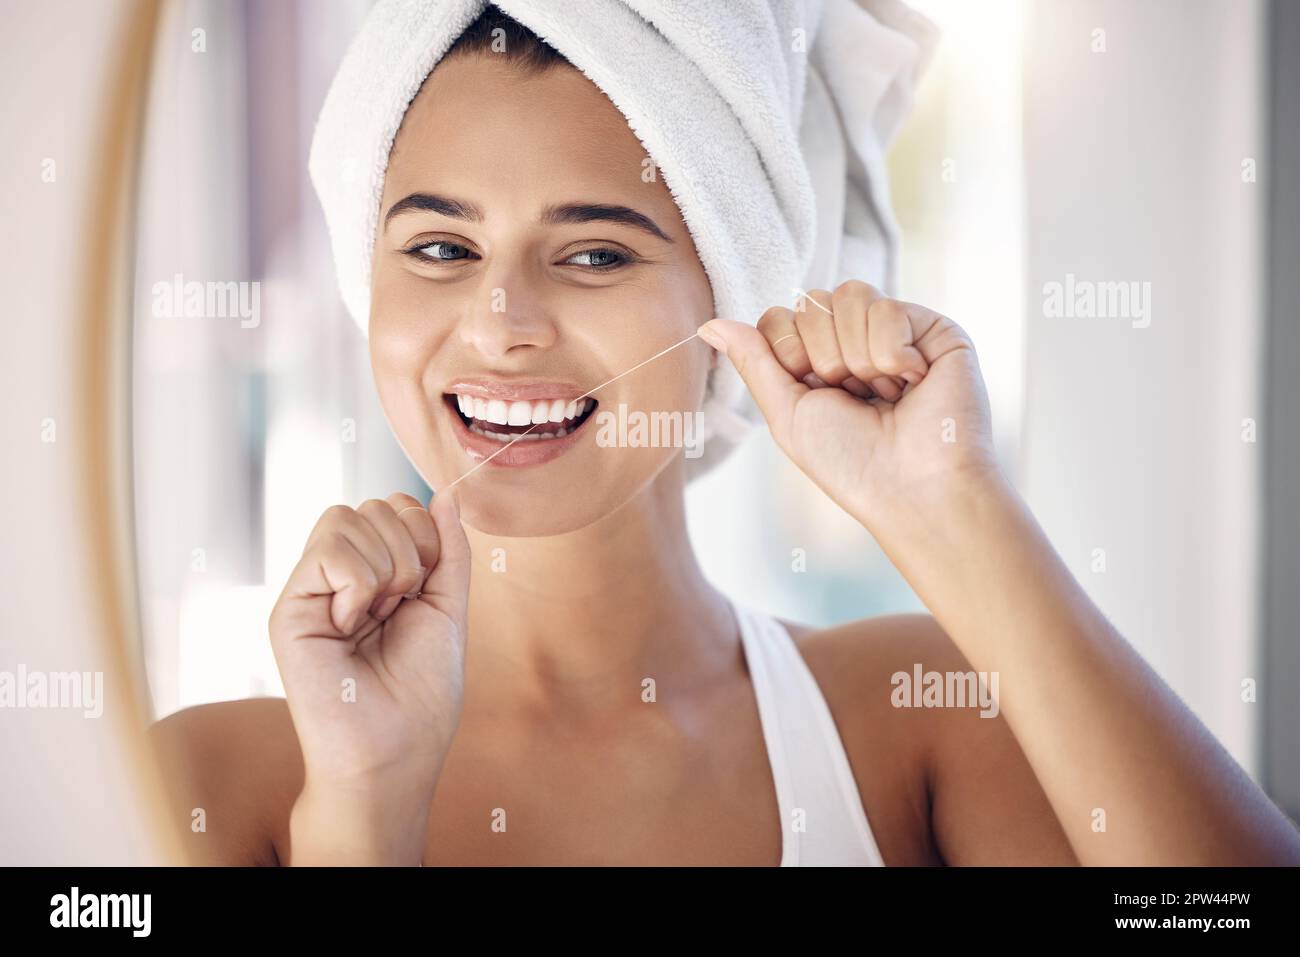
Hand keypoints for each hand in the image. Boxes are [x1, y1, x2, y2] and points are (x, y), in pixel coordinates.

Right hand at [269, 492, 470, 793]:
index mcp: (376, 574)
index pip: (395, 506)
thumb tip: (447, 495)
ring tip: (377, 619)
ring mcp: (311, 590)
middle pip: (373, 505)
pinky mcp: (289, 608)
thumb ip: (447, 550)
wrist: (395, 749)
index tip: (422, 590)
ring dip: (386, 568)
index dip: (424, 534)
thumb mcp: (447, 607)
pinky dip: (360, 584)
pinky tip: (353, 626)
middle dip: (409, 550)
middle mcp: (338, 576)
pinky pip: (330, 550)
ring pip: (347, 517)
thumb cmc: (421, 692)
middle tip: (399, 607)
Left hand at [697, 281, 1000, 528]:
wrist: (912, 488)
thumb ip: (753, 361)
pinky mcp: (934, 330)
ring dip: (855, 355)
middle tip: (851, 397)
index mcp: (818, 361)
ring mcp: (897, 331)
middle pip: (811, 300)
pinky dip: (892, 354)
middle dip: (822, 356)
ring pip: (849, 294)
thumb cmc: (850, 463)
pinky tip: (911, 384)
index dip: (787, 351)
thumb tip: (706, 323)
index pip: (780, 316)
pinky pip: (889, 306)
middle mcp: (856, 340)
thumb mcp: (786, 413)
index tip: (811, 391)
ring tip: (881, 394)